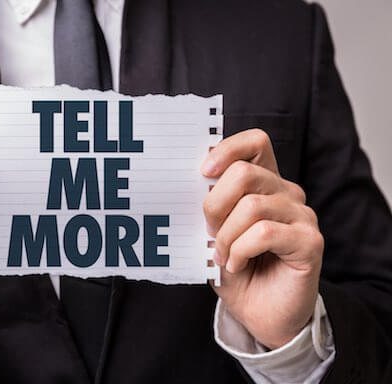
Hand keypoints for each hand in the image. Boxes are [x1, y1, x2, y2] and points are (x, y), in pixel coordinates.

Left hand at [202, 129, 323, 349]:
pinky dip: (241, 250)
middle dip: (214, 206)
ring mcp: (302, 215)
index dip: (227, 149)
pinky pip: (264, 233)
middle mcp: (287, 192)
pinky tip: (238, 265)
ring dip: (226, 237)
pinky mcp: (310, 241)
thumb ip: (210, 208)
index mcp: (264, 183)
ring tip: (224, 257)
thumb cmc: (237, 270)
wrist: (261, 315)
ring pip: (251, 206)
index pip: (255, 143)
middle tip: (210, 235)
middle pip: (244, 174)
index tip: (203, 171)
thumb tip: (194, 185)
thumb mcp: (214, 234)